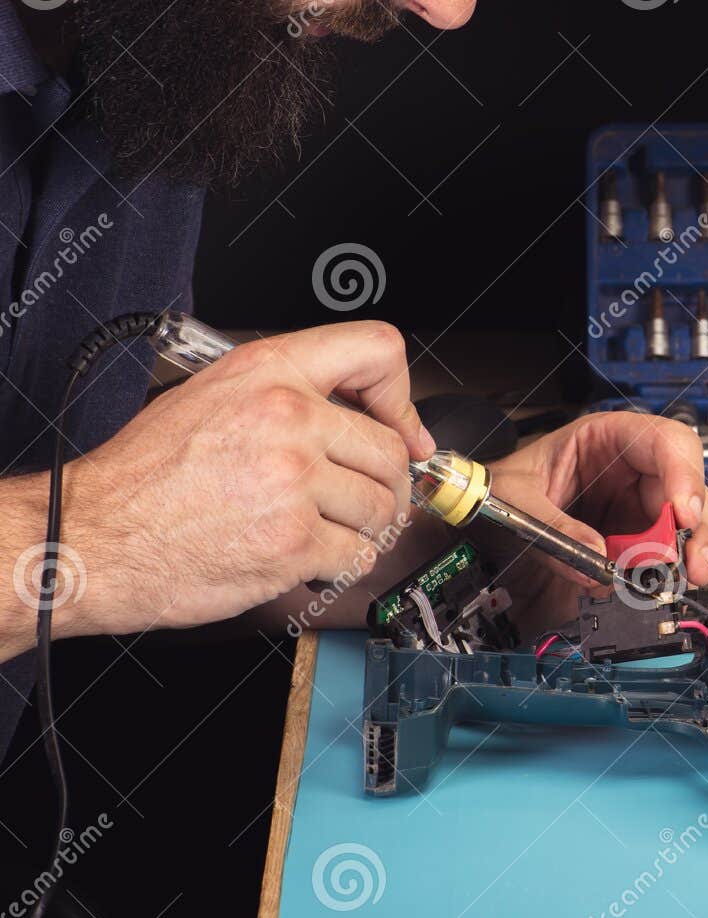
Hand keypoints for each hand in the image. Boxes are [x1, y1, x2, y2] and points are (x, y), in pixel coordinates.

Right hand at [59, 323, 433, 637]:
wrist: (93, 537)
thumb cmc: (142, 476)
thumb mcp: (209, 397)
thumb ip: (284, 395)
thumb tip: (354, 416)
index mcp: (268, 373)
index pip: (377, 351)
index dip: (400, 397)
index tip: (404, 431)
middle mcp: (287, 418)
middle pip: (389, 451)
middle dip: (387, 486)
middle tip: (369, 502)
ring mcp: (293, 481)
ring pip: (381, 507)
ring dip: (365, 529)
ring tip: (331, 533)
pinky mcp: (294, 540)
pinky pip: (357, 554)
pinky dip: (342, 565)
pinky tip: (311, 559)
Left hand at [481, 412, 707, 628]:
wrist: (478, 516)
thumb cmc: (497, 489)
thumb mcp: (514, 499)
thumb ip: (553, 527)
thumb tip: (596, 556)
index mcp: (605, 436)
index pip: (664, 441)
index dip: (683, 473)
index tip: (683, 512)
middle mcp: (629, 468)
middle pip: (685, 486)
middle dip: (695, 524)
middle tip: (693, 562)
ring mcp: (634, 504)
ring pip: (684, 522)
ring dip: (689, 552)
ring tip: (684, 577)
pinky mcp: (631, 539)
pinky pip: (660, 554)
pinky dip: (666, 572)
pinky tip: (660, 584)